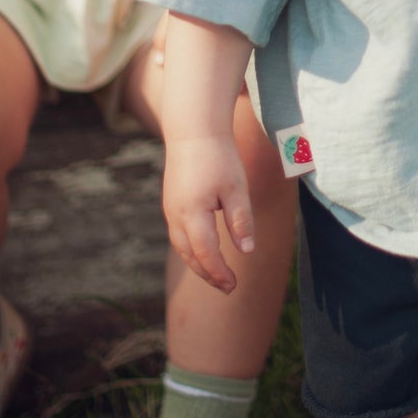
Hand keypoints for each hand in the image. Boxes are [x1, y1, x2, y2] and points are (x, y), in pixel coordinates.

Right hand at [163, 132, 255, 292]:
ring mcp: (170, 209)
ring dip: (198, 264)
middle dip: (208, 275)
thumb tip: (246, 251)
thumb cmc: (219, 156)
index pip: (206, 254)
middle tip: (228, 287)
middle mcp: (176, 215)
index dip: (219, 273)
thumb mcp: (236, 188)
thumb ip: (240, 220)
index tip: (234, 286)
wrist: (193, 129)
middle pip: (190, 256)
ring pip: (182, 247)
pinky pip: (179, 235)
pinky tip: (205, 251)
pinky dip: (191, 249)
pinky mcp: (171, 202)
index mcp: (193, 213)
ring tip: (217, 275)